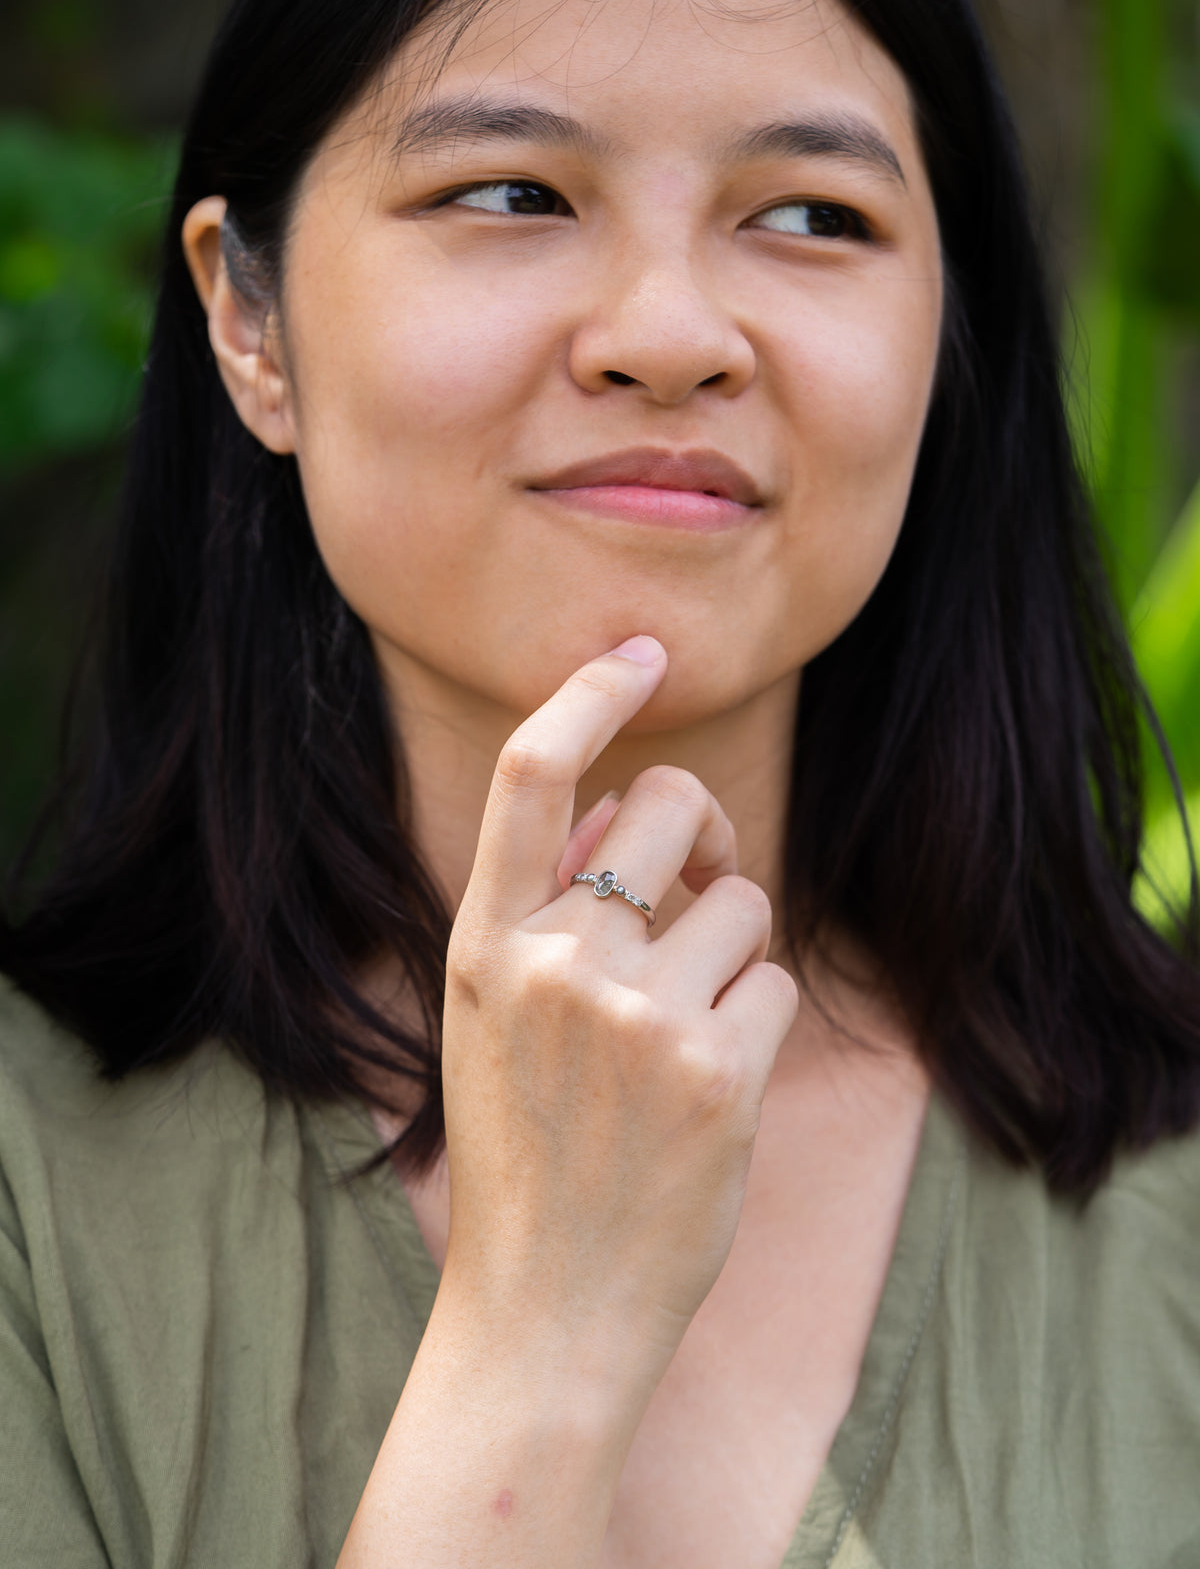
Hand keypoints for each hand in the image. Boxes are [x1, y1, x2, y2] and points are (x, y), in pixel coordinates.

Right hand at [439, 635, 798, 1401]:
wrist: (545, 1311)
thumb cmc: (527, 1154)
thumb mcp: (496, 1022)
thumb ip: (551, 908)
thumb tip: (628, 806)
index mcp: (484, 943)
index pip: (533, 773)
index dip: (589, 693)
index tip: (639, 655)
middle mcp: (555, 963)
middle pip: (673, 804)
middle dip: (707, 832)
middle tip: (706, 887)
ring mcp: (637, 1016)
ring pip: (746, 901)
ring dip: (735, 952)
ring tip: (687, 1035)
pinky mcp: (718, 1073)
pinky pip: (775, 983)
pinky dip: (757, 1022)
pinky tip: (713, 1092)